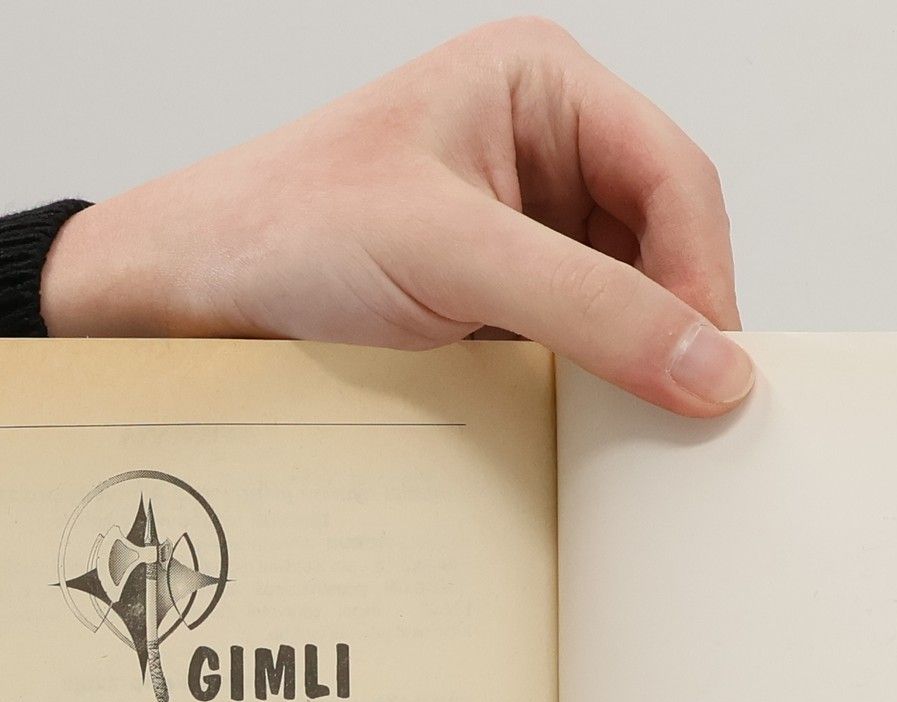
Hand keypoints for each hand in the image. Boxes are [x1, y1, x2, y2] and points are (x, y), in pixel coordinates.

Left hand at [40, 17, 750, 415]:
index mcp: (539, 85)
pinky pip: (583, 343)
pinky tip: (585, 422)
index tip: (711, 371)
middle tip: (686, 409)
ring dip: (636, 360)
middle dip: (677, 321)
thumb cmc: (282, 233)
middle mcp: (541, 148)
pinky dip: (595, 386)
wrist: (185, 303)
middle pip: (667, 240)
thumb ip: (590, 308)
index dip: (704, 276)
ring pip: (631, 300)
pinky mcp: (500, 300)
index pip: (676, 176)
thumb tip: (710, 366)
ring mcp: (522, 229)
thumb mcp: (451, 257)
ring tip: (632, 421)